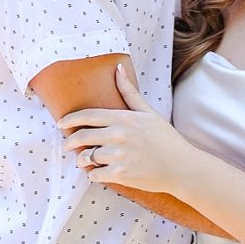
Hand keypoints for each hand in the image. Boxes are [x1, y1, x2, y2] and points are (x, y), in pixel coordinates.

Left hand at [59, 61, 197, 195]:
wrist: (182, 167)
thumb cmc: (166, 139)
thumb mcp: (149, 113)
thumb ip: (130, 92)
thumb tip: (118, 68)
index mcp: (124, 119)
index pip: (87, 116)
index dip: (69, 119)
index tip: (61, 123)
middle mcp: (118, 135)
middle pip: (80, 137)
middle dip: (70, 142)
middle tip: (68, 145)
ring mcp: (118, 156)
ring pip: (85, 158)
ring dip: (82, 160)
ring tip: (86, 161)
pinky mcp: (119, 174)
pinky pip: (94, 175)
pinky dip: (94, 175)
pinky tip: (100, 172)